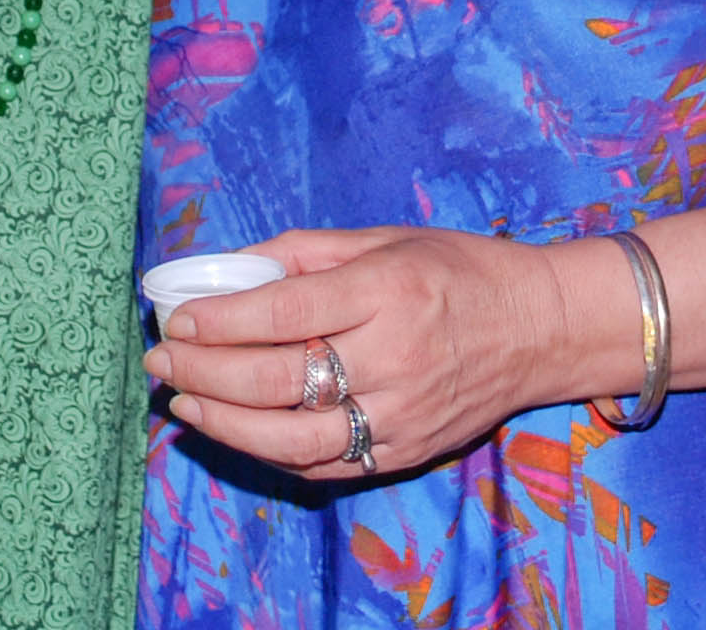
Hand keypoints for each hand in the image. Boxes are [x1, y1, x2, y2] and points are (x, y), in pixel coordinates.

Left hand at [144, 228, 593, 480]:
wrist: (543, 328)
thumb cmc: (461, 270)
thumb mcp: (387, 239)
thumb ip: (306, 253)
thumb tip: (230, 266)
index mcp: (387, 289)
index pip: (282, 312)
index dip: (218, 320)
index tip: (176, 320)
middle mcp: (394, 356)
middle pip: (276, 379)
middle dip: (203, 373)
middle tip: (162, 362)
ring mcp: (401, 414)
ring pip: (291, 439)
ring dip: (225, 424)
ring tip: (184, 405)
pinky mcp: (406, 452)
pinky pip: (324, 465)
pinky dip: (270, 453)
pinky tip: (238, 431)